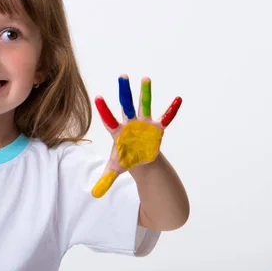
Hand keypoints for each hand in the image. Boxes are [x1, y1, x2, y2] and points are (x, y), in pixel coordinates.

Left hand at [91, 75, 181, 197]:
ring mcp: (144, 124)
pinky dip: (171, 109)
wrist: (140, 158)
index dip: (104, 109)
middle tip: (122, 75)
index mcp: (118, 132)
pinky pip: (166, 117)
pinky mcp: (157, 128)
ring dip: (146, 92)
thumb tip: (93, 195)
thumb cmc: (126, 159)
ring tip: (146, 78)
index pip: (109, 119)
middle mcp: (130, 123)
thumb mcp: (115, 169)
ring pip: (145, 105)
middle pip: (126, 105)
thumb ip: (105, 179)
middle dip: (124, 92)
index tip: (97, 97)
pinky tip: (177, 98)